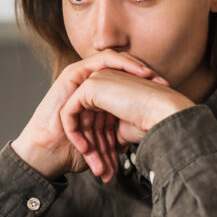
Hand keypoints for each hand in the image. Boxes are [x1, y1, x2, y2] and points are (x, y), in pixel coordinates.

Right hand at [11, 50, 166, 179]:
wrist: (49, 154)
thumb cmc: (73, 152)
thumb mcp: (107, 142)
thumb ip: (123, 134)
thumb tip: (148, 135)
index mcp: (102, 100)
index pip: (130, 83)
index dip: (148, 86)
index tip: (167, 91)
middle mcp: (92, 86)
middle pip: (125, 70)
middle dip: (145, 76)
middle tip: (163, 83)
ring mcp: (81, 79)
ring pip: (113, 61)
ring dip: (133, 68)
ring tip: (149, 77)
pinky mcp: (71, 76)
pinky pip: (98, 63)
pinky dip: (117, 66)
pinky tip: (132, 76)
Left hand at [60, 68, 194, 181]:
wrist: (161, 112)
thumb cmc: (151, 121)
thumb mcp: (127, 129)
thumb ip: (115, 134)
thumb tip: (112, 148)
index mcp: (115, 91)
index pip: (101, 122)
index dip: (104, 146)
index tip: (110, 167)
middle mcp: (105, 83)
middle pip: (90, 122)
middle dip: (95, 150)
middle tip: (103, 173)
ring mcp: (96, 81)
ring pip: (79, 120)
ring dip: (87, 146)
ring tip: (98, 169)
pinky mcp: (88, 86)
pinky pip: (69, 113)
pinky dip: (74, 133)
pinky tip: (86, 150)